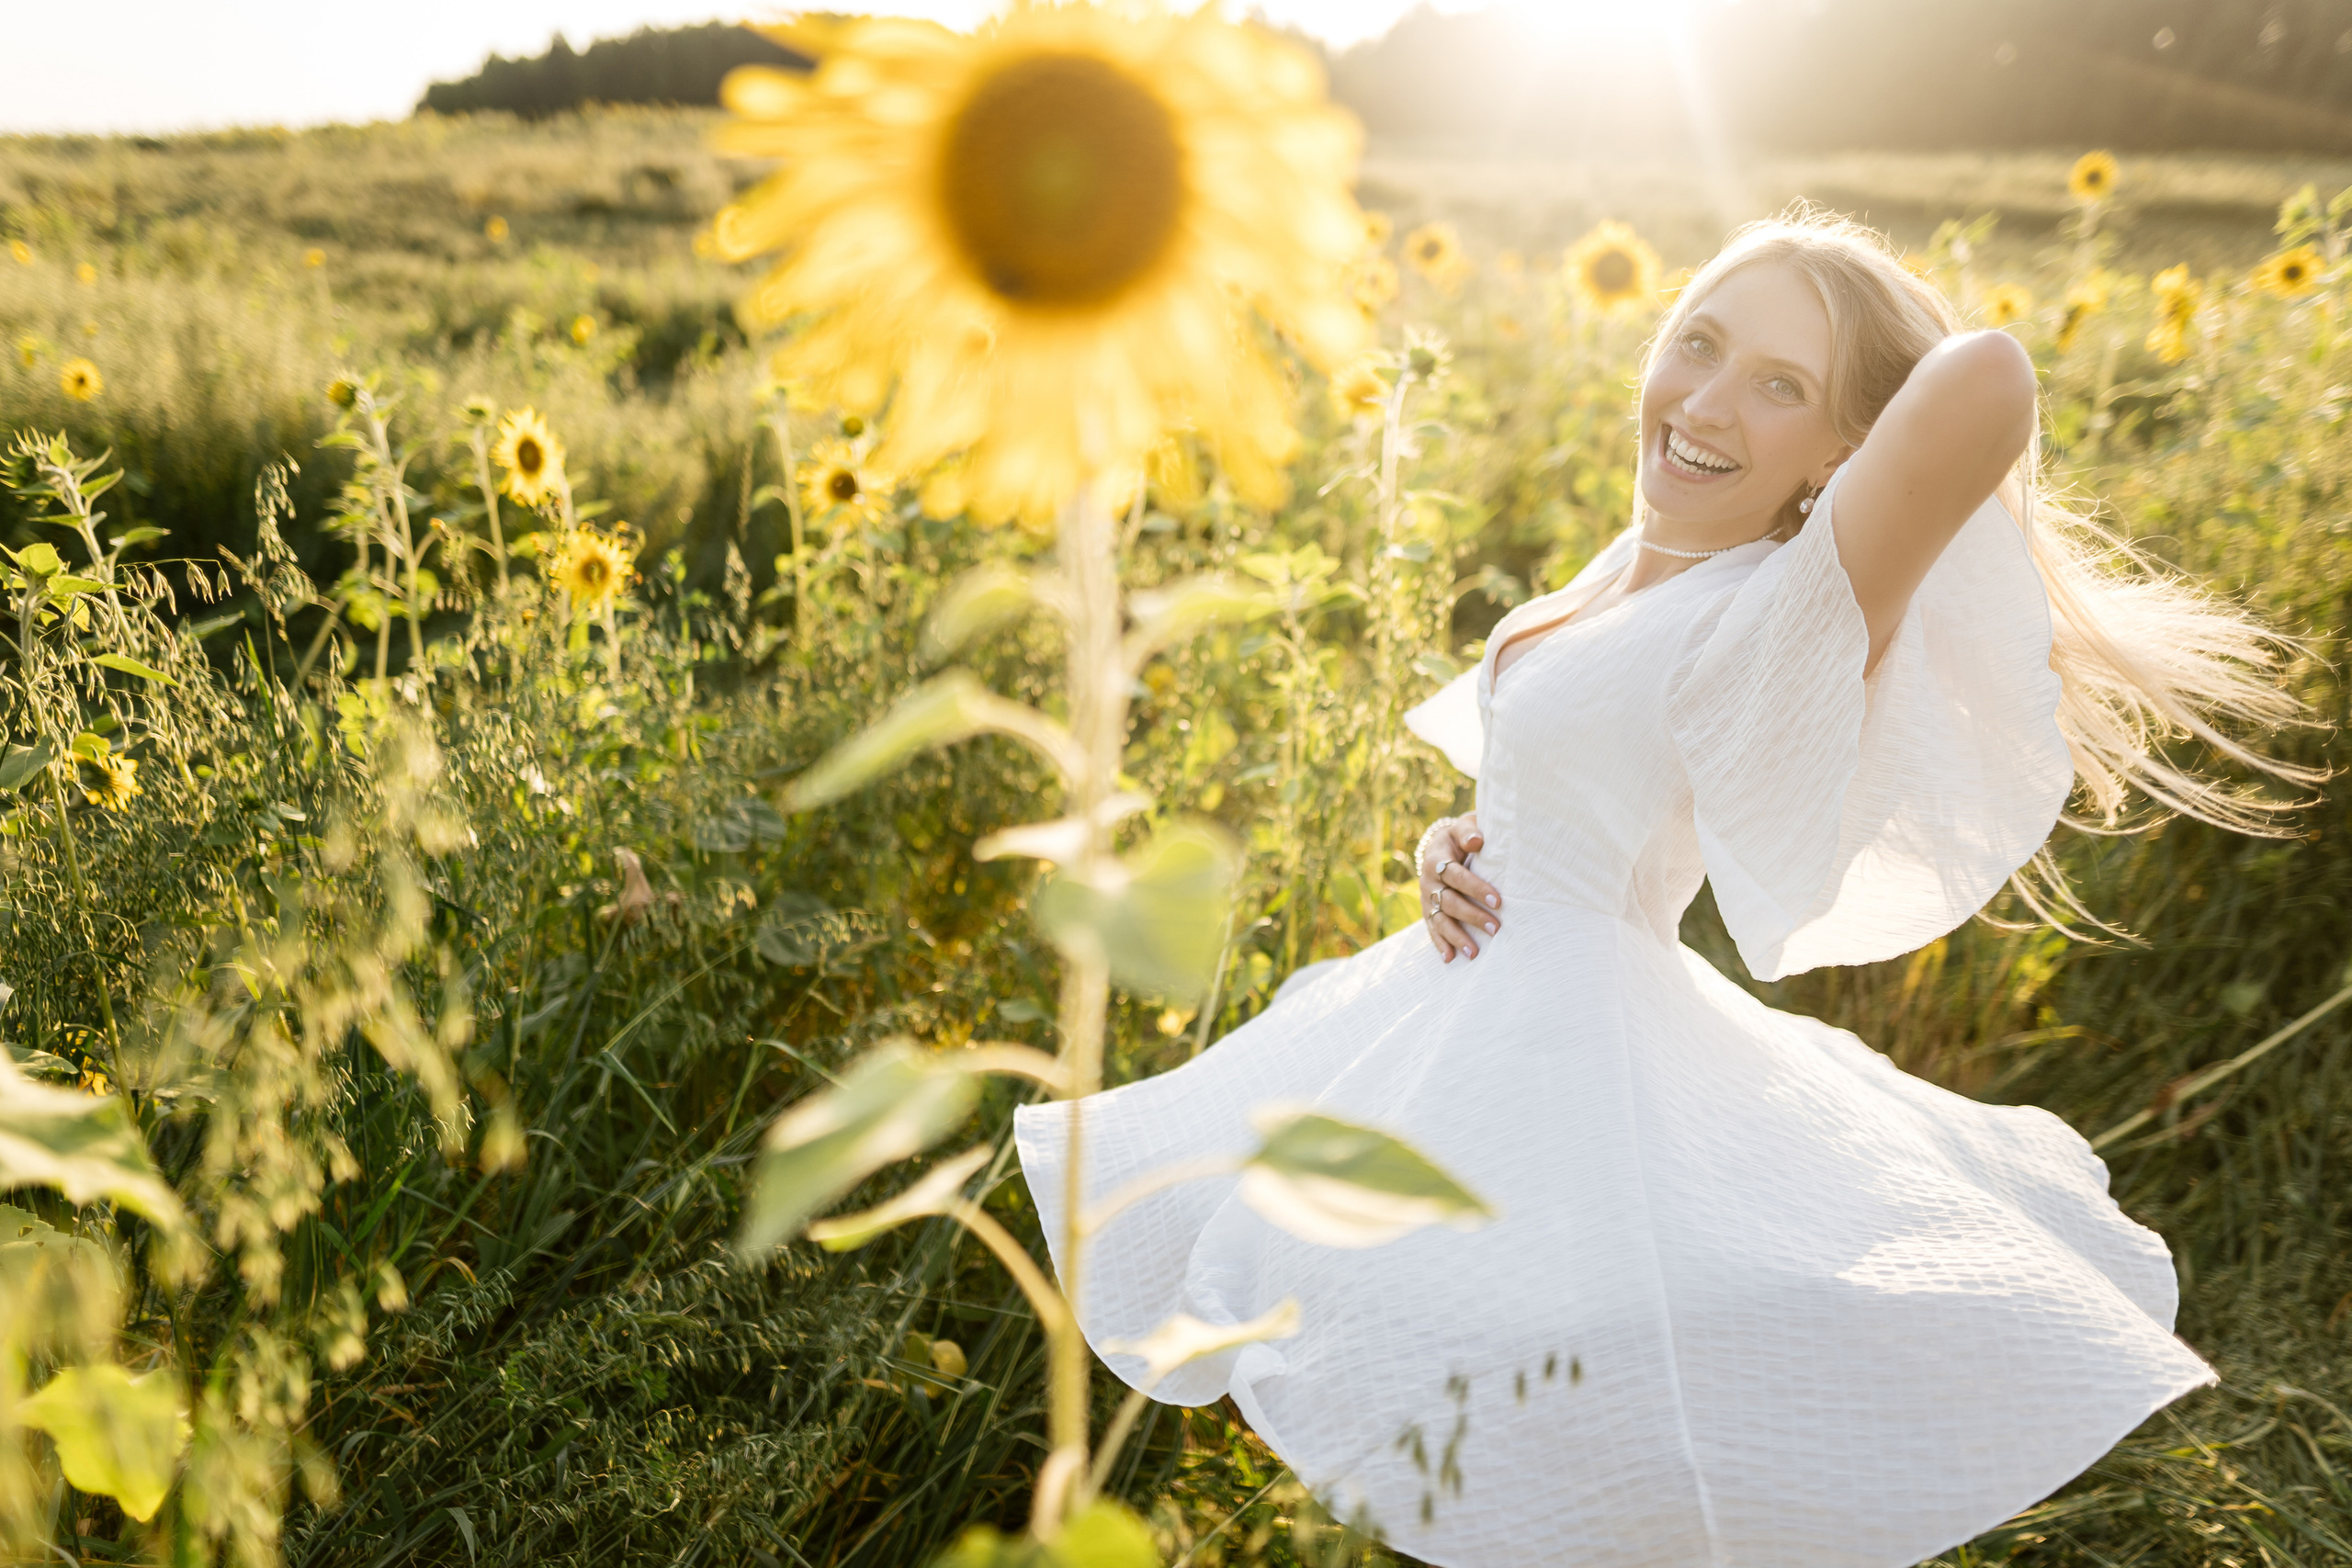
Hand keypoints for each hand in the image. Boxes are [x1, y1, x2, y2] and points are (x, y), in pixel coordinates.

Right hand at [1417, 811, 1498, 962]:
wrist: (1441, 843)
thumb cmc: (1461, 835)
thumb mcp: (1463, 826)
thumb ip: (1469, 831)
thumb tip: (1477, 841)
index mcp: (1437, 858)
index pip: (1456, 876)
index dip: (1476, 889)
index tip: (1498, 902)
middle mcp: (1428, 880)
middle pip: (1449, 902)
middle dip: (1472, 916)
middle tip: (1496, 928)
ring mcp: (1426, 897)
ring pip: (1440, 920)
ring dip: (1456, 937)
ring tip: (1474, 953)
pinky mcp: (1427, 910)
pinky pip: (1432, 928)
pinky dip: (1440, 944)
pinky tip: (1450, 959)